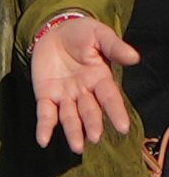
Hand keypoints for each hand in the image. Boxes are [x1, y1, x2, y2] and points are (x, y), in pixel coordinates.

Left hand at [32, 15, 137, 152]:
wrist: (54, 30)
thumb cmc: (81, 33)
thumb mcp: (99, 34)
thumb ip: (114, 46)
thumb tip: (134, 57)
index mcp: (100, 78)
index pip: (110, 98)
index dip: (116, 112)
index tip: (123, 128)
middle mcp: (84, 91)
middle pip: (89, 111)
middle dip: (92, 124)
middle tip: (94, 137)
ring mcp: (64, 95)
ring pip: (69, 117)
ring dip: (73, 131)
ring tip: (77, 147)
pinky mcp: (45, 95)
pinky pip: (45, 113)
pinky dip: (44, 127)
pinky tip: (43, 141)